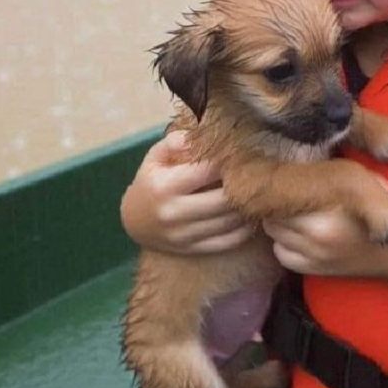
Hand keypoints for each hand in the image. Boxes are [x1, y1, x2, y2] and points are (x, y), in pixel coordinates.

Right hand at [120, 131, 254, 254]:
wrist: (134, 222)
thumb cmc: (151, 182)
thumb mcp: (155, 158)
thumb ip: (174, 142)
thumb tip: (195, 137)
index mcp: (165, 187)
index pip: (208, 171)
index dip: (228, 160)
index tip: (239, 154)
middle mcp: (174, 213)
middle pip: (224, 199)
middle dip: (243, 185)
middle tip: (253, 174)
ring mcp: (184, 235)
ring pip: (231, 221)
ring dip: (247, 205)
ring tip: (254, 191)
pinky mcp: (194, 250)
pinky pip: (230, 241)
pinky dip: (246, 228)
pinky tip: (248, 213)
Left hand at [263, 175, 387, 277]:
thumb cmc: (383, 213)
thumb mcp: (367, 183)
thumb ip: (335, 175)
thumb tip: (306, 164)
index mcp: (326, 216)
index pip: (284, 199)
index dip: (285, 188)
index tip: (291, 182)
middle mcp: (315, 239)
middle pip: (274, 217)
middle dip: (279, 205)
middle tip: (291, 196)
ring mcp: (313, 256)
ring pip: (274, 235)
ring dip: (279, 223)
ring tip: (295, 213)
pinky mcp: (313, 270)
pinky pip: (281, 254)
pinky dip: (283, 244)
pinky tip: (298, 235)